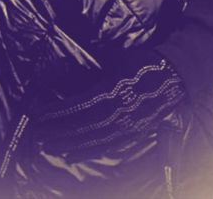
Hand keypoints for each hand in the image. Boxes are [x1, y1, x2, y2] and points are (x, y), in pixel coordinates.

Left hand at [31, 51, 184, 157]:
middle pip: (82, 126)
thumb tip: (69, 66)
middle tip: (39, 135)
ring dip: (69, 143)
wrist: (173, 75)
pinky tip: (71, 155)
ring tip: (50, 146)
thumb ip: (94, 64)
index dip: (58, 111)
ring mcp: (125, 124)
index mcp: (111, 91)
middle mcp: (117, 112)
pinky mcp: (131, 131)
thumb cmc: (142, 64)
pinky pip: (106, 145)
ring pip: (92, 139)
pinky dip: (87, 151)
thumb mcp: (116, 58)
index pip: (78, 105)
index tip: (41, 114)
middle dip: (59, 131)